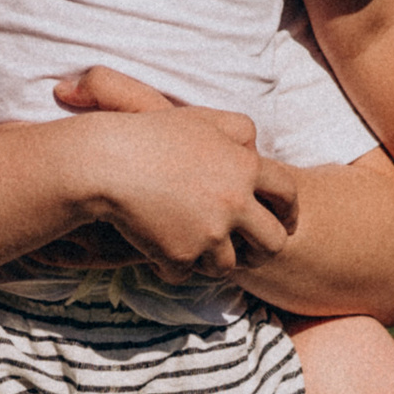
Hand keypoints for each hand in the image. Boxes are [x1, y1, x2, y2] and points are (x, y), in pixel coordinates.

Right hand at [49, 65, 299, 273]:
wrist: (105, 163)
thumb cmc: (150, 136)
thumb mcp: (201, 119)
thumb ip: (238, 131)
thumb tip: (256, 150)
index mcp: (245, 167)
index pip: (288, 194)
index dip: (288, 210)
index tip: (282, 220)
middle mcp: (235, 204)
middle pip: (273, 242)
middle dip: (263, 250)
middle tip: (249, 251)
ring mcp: (209, 234)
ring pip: (227, 266)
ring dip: (212, 261)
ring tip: (193, 249)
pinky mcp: (180, 256)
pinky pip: (185, 274)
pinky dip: (173, 267)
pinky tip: (158, 252)